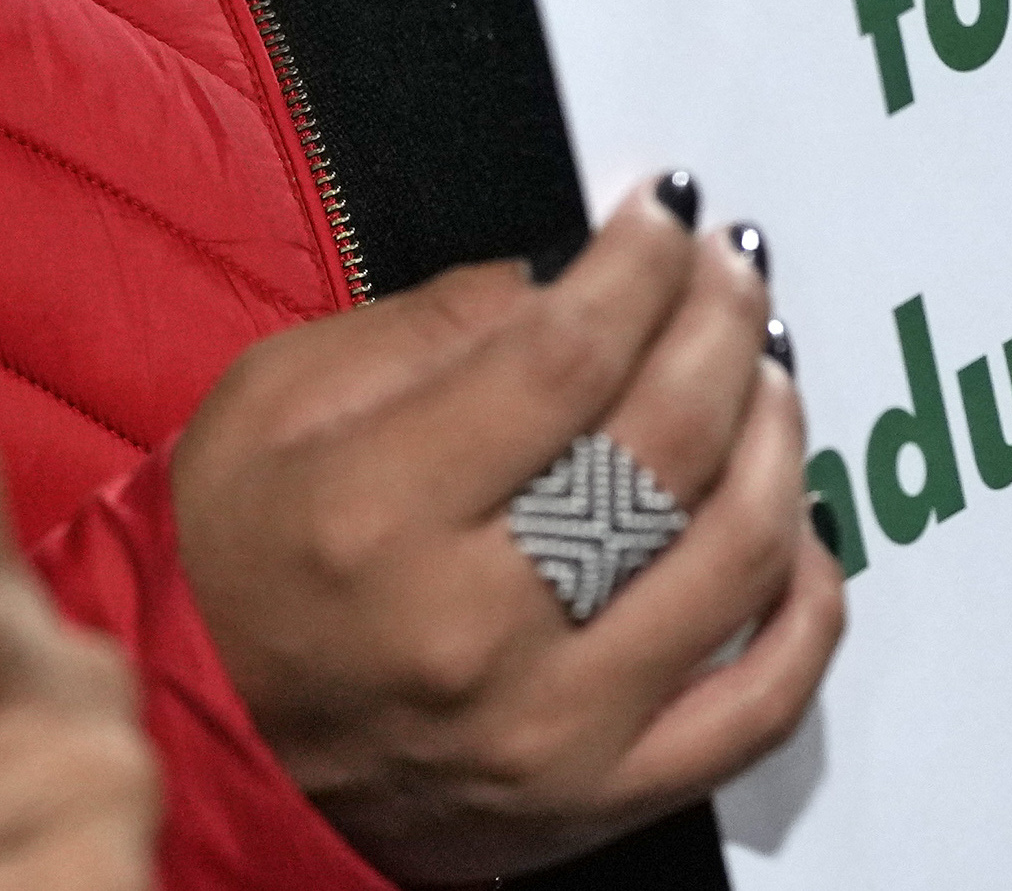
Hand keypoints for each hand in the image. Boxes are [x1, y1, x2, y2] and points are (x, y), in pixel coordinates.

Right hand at [169, 187, 838, 879]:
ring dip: (779, 440)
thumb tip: (568, 281)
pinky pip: (760, 707)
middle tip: (736, 268)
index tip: (673, 210)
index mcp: (377, 510)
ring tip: (768, 372)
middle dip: (723, 327)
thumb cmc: (227, 565)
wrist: (202, 755)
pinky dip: (809, 610)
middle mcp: (474, 628)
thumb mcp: (270, 406)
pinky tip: (801, 532)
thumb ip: (424, 332)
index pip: (564, 358)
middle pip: (663, 448)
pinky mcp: (601, 799)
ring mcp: (553, 729)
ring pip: (734, 562)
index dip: (640, 266)